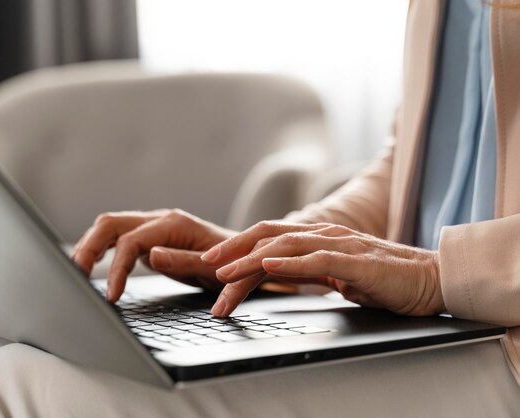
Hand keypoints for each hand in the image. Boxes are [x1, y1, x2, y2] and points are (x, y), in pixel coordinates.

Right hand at [72, 209, 234, 301]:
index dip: (117, 268)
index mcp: (173, 224)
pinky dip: (101, 248)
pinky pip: (118, 237)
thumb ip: (183, 261)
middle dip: (89, 247)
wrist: (245, 257)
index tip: (111, 295)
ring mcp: (152, 227)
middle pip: (111, 223)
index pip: (131, 241)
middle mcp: (159, 219)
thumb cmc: (233, 264)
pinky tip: (91, 265)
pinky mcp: (149, 238)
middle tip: (75, 275)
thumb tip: (151, 255)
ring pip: (110, 226)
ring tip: (75, 271)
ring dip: (89, 245)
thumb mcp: (213, 268)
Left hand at [201, 222, 444, 316]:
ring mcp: (337, 244)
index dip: (237, 246)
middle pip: (266, 236)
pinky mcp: (353, 260)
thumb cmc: (383, 278)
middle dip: (231, 249)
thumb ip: (310, 269)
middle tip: (203, 264)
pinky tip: (267, 269)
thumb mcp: (337, 274)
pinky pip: (314, 259)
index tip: (212, 262)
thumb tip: (284, 275)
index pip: (267, 238)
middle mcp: (321, 235)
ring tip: (224, 273)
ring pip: (283, 246)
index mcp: (315, 238)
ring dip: (249, 260)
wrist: (429, 279)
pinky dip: (288, 264)